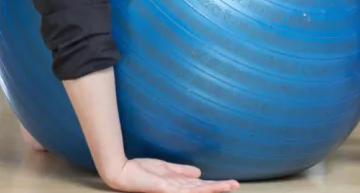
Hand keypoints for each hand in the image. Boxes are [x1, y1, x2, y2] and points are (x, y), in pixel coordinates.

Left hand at [103, 158, 239, 192]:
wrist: (123, 172)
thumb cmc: (140, 171)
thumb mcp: (165, 168)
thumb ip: (181, 171)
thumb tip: (199, 172)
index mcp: (177, 184)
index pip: (200, 185)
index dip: (214, 184)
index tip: (229, 183)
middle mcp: (177, 190)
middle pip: (203, 189)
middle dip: (219, 187)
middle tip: (236, 185)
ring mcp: (173, 191)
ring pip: (198, 190)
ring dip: (214, 188)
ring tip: (229, 186)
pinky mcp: (167, 190)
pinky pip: (186, 190)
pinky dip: (199, 188)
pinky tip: (208, 186)